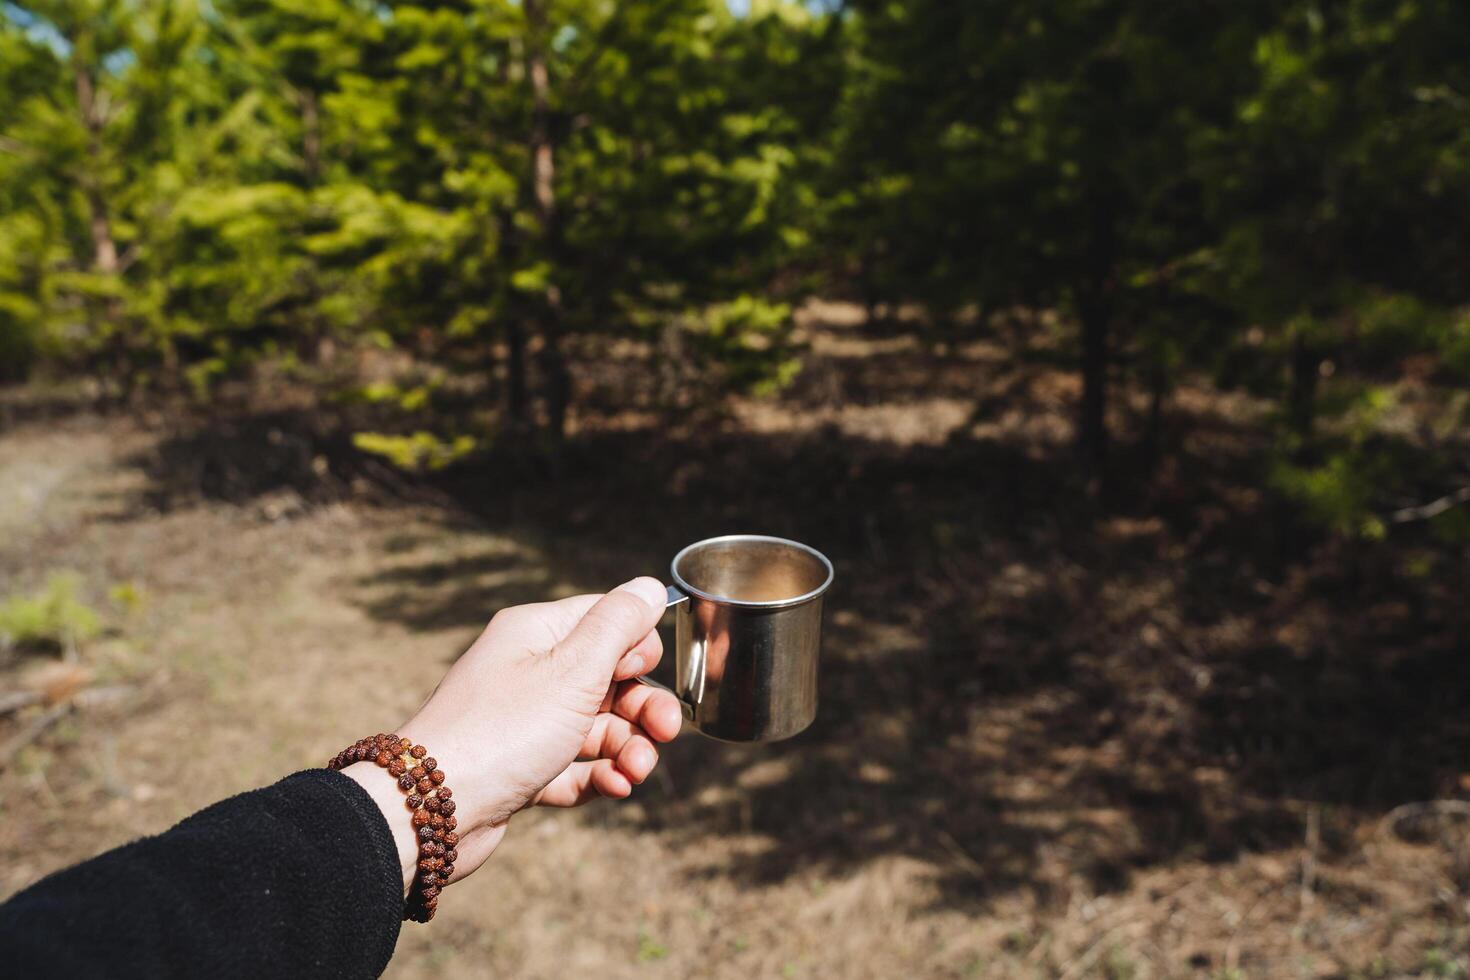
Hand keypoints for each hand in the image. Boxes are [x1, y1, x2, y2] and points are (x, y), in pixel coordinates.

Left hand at [343, 577, 681, 893]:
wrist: (427, 809)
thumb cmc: (501, 731)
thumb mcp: (573, 670)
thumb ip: (618, 625)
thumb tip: (649, 586)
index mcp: (536, 634)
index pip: (606, 621)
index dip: (637, 647)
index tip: (640, 673)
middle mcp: (529, 672)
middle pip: (608, 679)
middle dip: (644, 707)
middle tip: (666, 732)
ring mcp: (523, 723)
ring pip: (596, 727)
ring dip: (629, 747)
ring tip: (637, 771)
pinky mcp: (520, 769)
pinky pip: (573, 767)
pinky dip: (600, 776)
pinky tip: (617, 788)